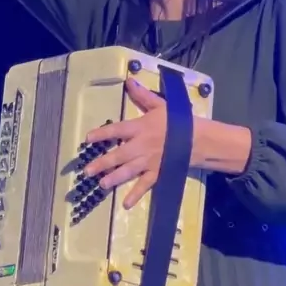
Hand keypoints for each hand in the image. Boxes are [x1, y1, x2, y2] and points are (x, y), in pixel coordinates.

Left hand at [84, 78, 170, 209]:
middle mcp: (140, 146)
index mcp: (140, 128)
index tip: (88, 139)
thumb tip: (129, 80)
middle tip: (86, 171)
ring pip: (127, 171)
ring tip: (101, 185)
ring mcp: (148, 162)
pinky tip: (125, 204)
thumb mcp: (160, 105)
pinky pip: (144, 185)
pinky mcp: (157, 173)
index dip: (101, 134)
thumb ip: (142, 95)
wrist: (198, 139)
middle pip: (118, 155)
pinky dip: (135, 195)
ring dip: (113, 179)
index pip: (116, 130)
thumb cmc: (178, 120)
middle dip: (101, 163)